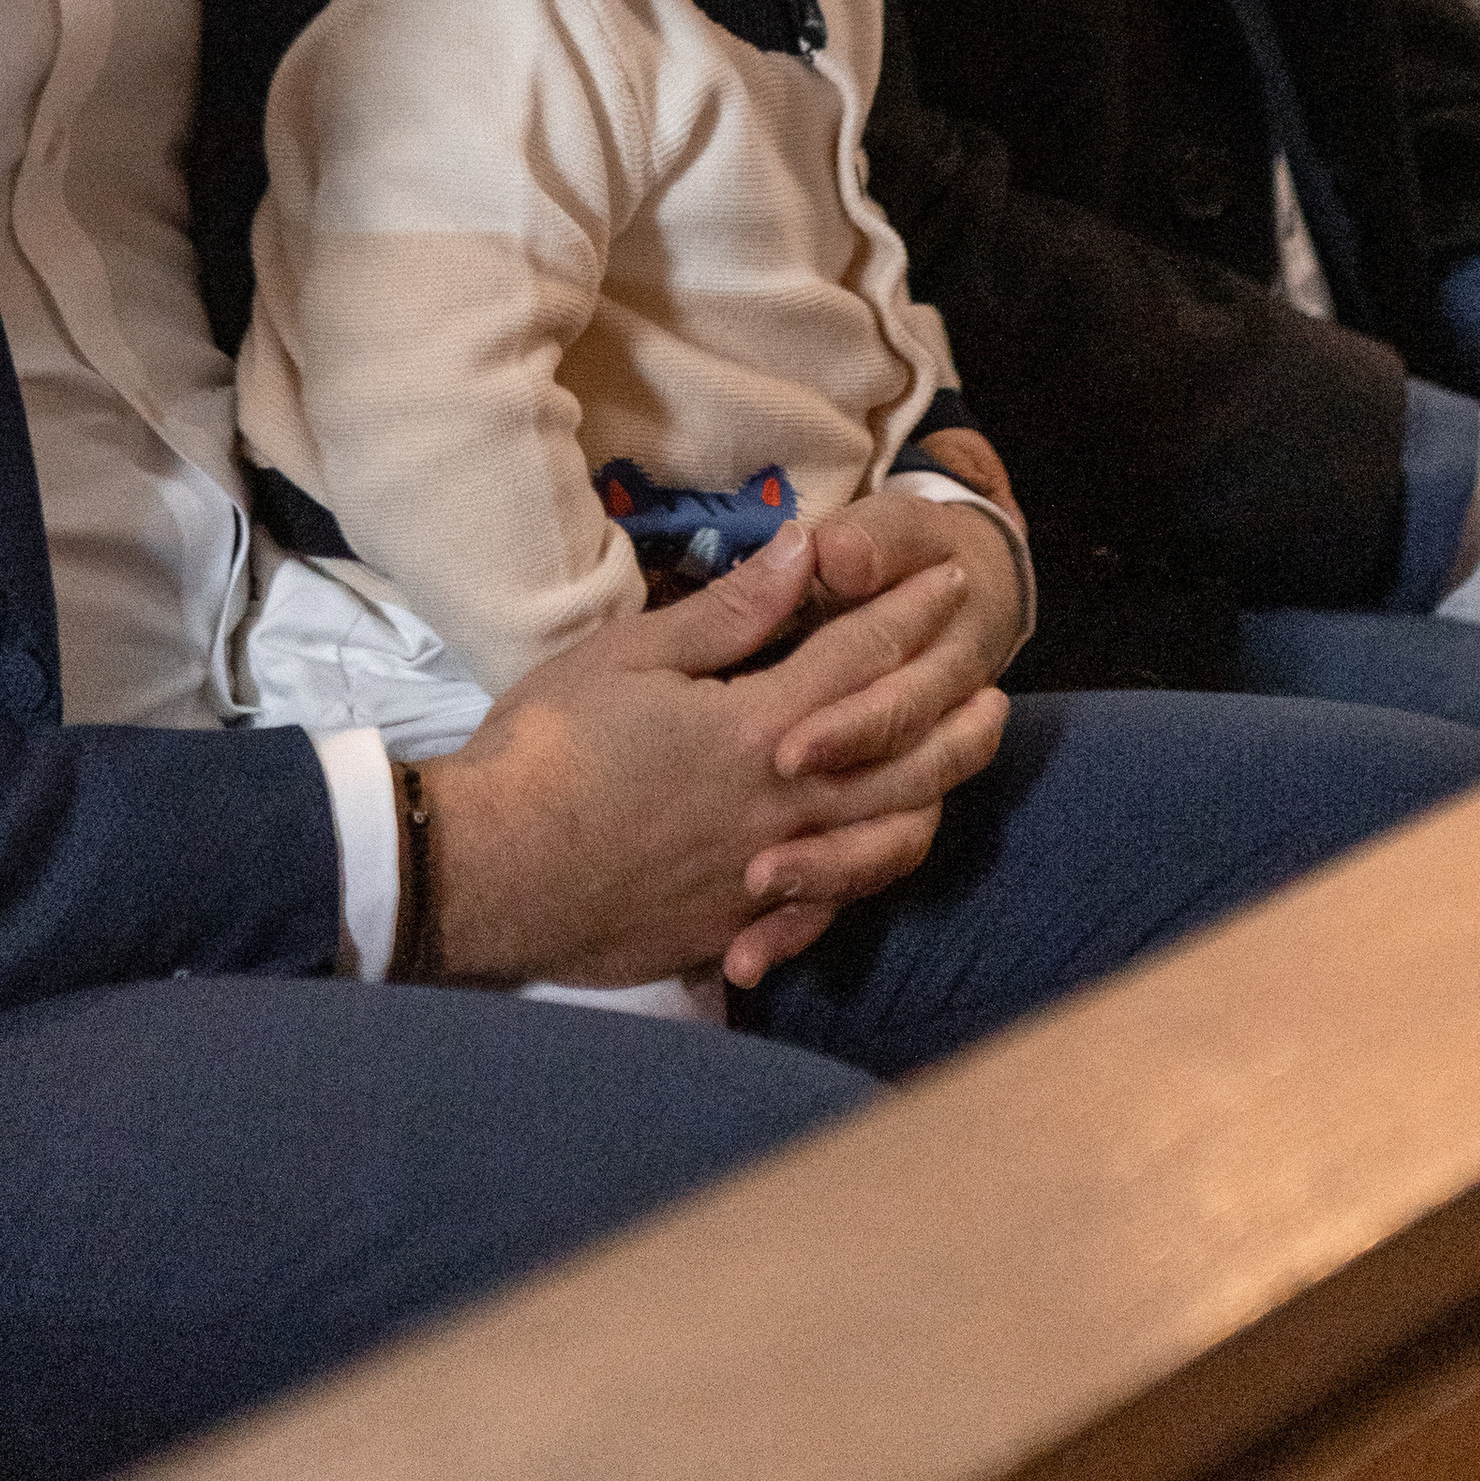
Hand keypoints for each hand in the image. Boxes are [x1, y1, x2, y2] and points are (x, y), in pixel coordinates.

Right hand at [427, 509, 1009, 997]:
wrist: (488, 872)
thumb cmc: (547, 747)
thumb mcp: (631, 656)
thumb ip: (730, 613)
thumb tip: (803, 554)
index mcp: (757, 729)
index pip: (860, 660)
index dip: (909, 613)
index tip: (949, 580)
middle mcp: (782, 808)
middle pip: (900, 758)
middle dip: (953, 715)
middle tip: (991, 683)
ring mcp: (763, 876)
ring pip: (883, 840)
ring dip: (933, 795)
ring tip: (955, 769)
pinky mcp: (735, 926)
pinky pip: (827, 908)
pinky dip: (864, 882)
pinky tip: (872, 862)